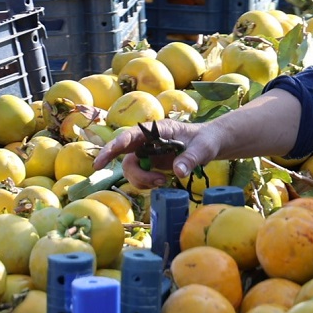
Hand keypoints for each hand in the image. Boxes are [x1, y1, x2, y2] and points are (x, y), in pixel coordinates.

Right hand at [93, 118, 219, 188]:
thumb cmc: (207, 140)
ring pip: (130, 168)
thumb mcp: (204, 148)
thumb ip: (191, 158)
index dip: (114, 147)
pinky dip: (146, 183)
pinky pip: (139, 175)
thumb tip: (178, 172)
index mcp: (157, 129)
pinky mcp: (150, 163)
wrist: (210, 144)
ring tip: (164, 182)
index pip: (130, 136)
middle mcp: (147, 139)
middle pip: (125, 155)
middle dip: (135, 173)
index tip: (102, 159)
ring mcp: (147, 152)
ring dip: (143, 180)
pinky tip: (163, 182)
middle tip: (157, 183)